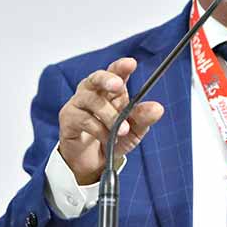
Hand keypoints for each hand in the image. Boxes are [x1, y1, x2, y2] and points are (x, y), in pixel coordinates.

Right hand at [58, 57, 163, 184]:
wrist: (94, 162)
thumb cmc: (114, 138)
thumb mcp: (134, 130)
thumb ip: (144, 118)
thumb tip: (158, 108)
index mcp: (112, 90)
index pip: (115, 72)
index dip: (121, 66)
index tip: (131, 63)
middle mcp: (93, 92)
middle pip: (96, 77)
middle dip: (108, 79)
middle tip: (119, 85)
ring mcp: (79, 103)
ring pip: (92, 100)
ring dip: (109, 115)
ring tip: (122, 131)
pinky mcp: (68, 118)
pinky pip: (83, 118)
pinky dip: (98, 129)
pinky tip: (106, 139)